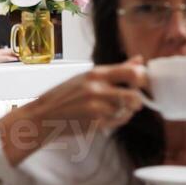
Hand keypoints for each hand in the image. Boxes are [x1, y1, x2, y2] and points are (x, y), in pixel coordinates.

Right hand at [0, 56, 146, 166]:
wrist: (42, 116)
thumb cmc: (64, 95)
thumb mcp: (87, 76)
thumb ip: (117, 70)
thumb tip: (139, 60)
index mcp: (96, 74)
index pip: (131, 73)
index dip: (142, 79)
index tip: (142, 83)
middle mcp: (97, 89)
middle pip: (134, 96)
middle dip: (137, 100)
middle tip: (133, 101)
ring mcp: (95, 108)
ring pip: (126, 111)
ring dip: (126, 112)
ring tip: (115, 110)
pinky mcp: (93, 124)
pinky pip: (117, 123)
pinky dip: (116, 121)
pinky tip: (106, 118)